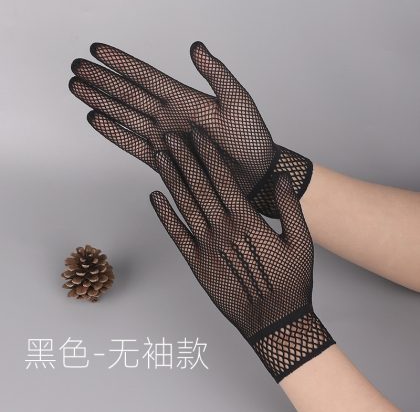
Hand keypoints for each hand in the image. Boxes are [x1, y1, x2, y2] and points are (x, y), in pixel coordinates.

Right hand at [69, 42, 311, 216]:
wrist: (254, 174)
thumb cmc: (252, 138)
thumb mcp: (238, 102)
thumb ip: (216, 75)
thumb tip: (196, 47)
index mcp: (186, 99)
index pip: (147, 77)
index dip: (122, 63)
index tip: (97, 50)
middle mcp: (171, 116)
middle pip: (129, 95)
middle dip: (102, 82)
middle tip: (75, 68)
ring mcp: (166, 138)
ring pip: (126, 117)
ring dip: (101, 104)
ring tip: (78, 90)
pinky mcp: (165, 161)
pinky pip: (135, 145)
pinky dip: (115, 133)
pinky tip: (97, 121)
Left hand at [150, 128, 333, 381]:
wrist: (274, 321)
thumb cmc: (290, 282)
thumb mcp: (302, 242)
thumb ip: (289, 208)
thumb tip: (280, 178)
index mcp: (247, 221)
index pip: (223, 179)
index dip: (209, 155)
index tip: (197, 135)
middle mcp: (223, 229)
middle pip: (199, 186)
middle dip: (184, 158)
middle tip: (171, 136)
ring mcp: (206, 247)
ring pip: (185, 205)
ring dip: (172, 179)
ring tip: (161, 156)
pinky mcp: (196, 264)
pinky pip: (176, 235)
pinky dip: (164, 215)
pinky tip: (154, 197)